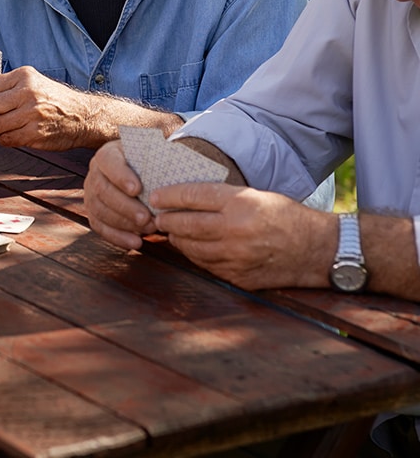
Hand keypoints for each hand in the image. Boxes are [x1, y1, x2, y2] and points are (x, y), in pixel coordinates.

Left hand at [0, 66, 93, 149]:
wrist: (83, 116)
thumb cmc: (54, 100)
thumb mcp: (33, 83)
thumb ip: (7, 88)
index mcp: (24, 76)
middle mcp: (28, 92)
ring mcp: (32, 113)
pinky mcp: (36, 132)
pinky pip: (7, 139)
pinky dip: (4, 140)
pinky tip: (10, 137)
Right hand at [84, 140, 156, 249]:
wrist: (140, 175)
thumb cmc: (148, 164)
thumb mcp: (150, 155)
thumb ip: (156, 158)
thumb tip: (172, 160)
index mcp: (108, 154)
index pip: (109, 162)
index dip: (120, 176)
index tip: (137, 189)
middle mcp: (95, 173)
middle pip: (102, 190)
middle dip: (125, 206)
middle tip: (146, 217)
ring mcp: (91, 194)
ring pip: (100, 210)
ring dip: (124, 223)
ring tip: (147, 229)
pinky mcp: (93, 212)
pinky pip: (100, 227)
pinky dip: (117, 237)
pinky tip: (135, 242)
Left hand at [150, 183, 336, 290]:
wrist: (317, 250)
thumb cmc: (285, 216)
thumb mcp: (256, 195)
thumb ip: (222, 198)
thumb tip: (186, 197)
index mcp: (241, 204)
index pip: (194, 195)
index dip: (170, 195)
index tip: (156, 195)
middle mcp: (235, 230)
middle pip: (187, 224)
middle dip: (167, 219)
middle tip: (156, 215)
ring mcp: (236, 257)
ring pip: (191, 247)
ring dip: (177, 238)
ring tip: (170, 231)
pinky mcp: (238, 277)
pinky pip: (205, 265)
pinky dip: (193, 254)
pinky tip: (189, 247)